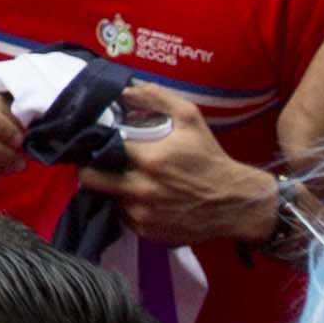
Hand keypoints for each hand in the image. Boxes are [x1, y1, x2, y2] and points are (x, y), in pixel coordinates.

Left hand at [106, 85, 280, 250]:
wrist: (234, 201)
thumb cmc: (210, 158)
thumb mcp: (189, 117)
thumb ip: (156, 97)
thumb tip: (126, 90)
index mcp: (150, 160)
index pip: (102, 148)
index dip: (94, 141)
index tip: (93, 139)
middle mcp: (142, 190)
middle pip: (91, 179)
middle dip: (89, 168)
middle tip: (96, 162)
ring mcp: (144, 215)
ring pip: (107, 199)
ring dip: (112, 189)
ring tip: (123, 179)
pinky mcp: (149, 233)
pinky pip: (124, 219)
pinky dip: (127, 208)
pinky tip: (140, 197)